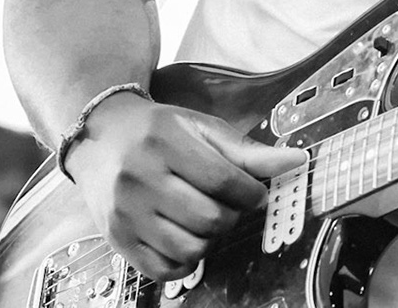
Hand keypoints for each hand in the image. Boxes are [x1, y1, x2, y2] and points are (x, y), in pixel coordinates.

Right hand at [64, 92, 306, 279]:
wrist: (101, 136)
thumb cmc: (157, 131)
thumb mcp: (201, 128)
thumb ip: (247, 151)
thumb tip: (296, 161)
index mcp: (164, 142)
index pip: (223, 180)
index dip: (250, 193)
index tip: (255, 194)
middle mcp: (139, 178)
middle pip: (209, 218)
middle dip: (231, 216)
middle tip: (227, 205)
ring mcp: (125, 213)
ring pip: (190, 248)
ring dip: (210, 239)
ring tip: (204, 219)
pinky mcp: (117, 240)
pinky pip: (165, 270)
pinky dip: (185, 260)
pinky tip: (185, 236)